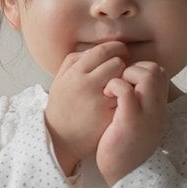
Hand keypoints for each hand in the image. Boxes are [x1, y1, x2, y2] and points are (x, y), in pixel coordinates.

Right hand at [44, 42, 130, 173]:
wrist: (60, 139)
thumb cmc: (62, 107)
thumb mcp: (60, 80)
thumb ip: (73, 61)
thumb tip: (92, 49)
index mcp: (74, 73)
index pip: (102, 51)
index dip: (116, 48)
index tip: (121, 52)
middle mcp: (86, 84)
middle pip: (116, 63)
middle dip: (122, 65)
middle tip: (124, 70)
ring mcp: (98, 100)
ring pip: (123, 80)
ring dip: (126, 80)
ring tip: (123, 84)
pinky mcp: (108, 115)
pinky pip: (124, 98)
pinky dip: (126, 96)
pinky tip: (123, 99)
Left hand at [95, 60, 169, 186]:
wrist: (127, 176)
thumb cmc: (127, 149)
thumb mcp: (140, 124)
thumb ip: (140, 105)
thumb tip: (129, 87)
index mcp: (158, 107)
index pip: (161, 73)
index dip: (142, 69)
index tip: (125, 81)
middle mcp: (157, 108)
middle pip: (156, 69)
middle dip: (134, 68)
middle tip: (118, 82)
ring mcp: (146, 113)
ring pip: (147, 75)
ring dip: (126, 74)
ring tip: (113, 88)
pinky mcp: (130, 120)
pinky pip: (126, 91)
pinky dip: (114, 86)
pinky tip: (106, 95)